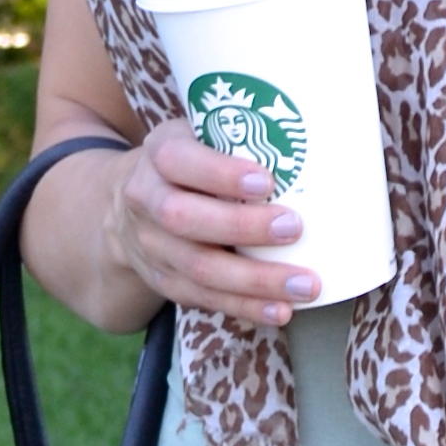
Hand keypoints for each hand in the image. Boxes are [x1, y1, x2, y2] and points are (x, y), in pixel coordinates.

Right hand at [103, 117, 319, 331]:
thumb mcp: (200, 135)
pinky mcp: (164, 281)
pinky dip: (245, 307)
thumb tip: (319, 141)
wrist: (126, 206)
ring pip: (198, 268)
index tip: (266, 181)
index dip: (220, 174)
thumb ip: (240, 136)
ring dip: (254, 281)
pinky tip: (281, 310)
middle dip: (242, 227)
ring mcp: (152, 246)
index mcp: (159, 155)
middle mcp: (146, 200)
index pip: (181, 161)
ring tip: (305, 285)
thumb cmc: (191, 163)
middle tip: (294, 228)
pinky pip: (203, 299)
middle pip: (184, 219)